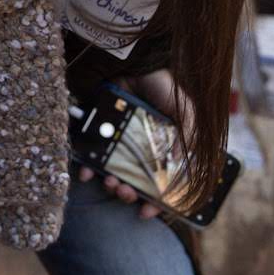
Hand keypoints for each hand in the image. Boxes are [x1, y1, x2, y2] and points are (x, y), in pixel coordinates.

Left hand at [78, 68, 190, 221]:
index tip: (146, 213)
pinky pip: (89, 154)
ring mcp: (116, 140)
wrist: (134, 61)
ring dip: (110, 184)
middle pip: (132, 181)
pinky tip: (86, 173)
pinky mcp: (97, 131)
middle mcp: (138, 147)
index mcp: (162, 148)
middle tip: (124, 193)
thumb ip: (187, 136)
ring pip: (110, 172)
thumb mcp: (186, 111)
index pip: (159, 182)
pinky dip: (87, 167)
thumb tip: (177, 166)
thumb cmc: (163, 86)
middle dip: (128, 194)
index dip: (154, 202)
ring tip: (110, 183)